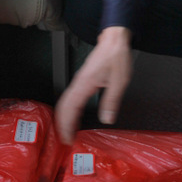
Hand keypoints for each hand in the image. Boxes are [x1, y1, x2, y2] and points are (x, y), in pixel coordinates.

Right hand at [55, 26, 132, 144]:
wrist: (114, 41)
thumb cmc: (116, 56)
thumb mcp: (119, 82)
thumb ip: (111, 101)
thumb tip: (106, 119)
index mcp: (85, 84)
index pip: (70, 109)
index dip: (67, 126)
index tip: (68, 138)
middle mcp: (78, 83)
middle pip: (63, 107)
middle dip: (62, 125)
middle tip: (66, 140)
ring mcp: (79, 81)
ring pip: (65, 102)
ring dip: (64, 118)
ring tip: (68, 132)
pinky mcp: (82, 80)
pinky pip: (70, 98)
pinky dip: (69, 110)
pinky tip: (74, 117)